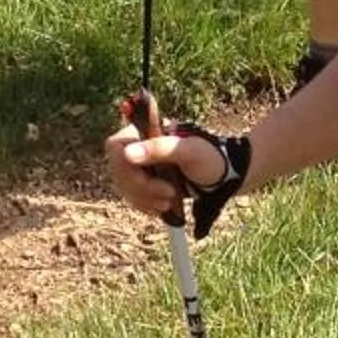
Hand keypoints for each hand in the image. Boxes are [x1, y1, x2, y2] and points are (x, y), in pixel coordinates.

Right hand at [105, 109, 227, 220]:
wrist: (222, 176)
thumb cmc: (209, 157)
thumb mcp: (188, 151)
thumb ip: (158, 149)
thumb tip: (128, 153)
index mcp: (146, 131)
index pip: (115, 146)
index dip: (124, 165)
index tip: (146, 176)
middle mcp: (138, 147)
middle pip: (119, 170)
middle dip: (142, 187)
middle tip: (168, 193)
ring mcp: (140, 166)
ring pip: (125, 187)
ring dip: (145, 199)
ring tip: (170, 200)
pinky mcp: (144, 183)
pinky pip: (133, 198)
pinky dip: (147, 205)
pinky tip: (164, 205)